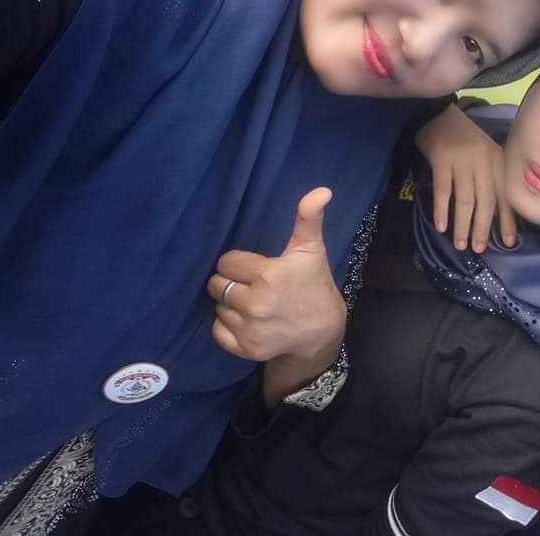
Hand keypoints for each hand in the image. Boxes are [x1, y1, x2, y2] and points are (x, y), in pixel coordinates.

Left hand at [207, 188, 346, 368]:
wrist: (322, 333)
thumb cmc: (314, 285)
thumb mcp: (311, 250)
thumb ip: (309, 219)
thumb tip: (322, 190)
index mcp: (269, 275)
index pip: (227, 262)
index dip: (240, 263)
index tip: (257, 269)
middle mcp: (256, 304)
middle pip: (218, 284)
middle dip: (232, 282)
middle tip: (254, 286)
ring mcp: (249, 329)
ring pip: (218, 306)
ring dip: (230, 304)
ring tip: (253, 303)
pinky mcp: (244, 348)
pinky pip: (217, 330)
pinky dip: (227, 325)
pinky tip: (248, 321)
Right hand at [415, 103, 516, 251]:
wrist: (438, 115)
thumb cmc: (464, 140)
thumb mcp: (485, 155)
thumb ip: (492, 179)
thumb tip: (495, 215)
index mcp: (498, 161)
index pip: (505, 194)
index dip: (508, 219)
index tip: (509, 242)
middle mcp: (484, 161)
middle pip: (486, 200)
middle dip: (483, 227)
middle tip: (479, 248)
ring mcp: (463, 159)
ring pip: (465, 199)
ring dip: (463, 224)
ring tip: (460, 244)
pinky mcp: (442, 159)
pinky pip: (443, 190)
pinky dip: (442, 210)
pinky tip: (440, 226)